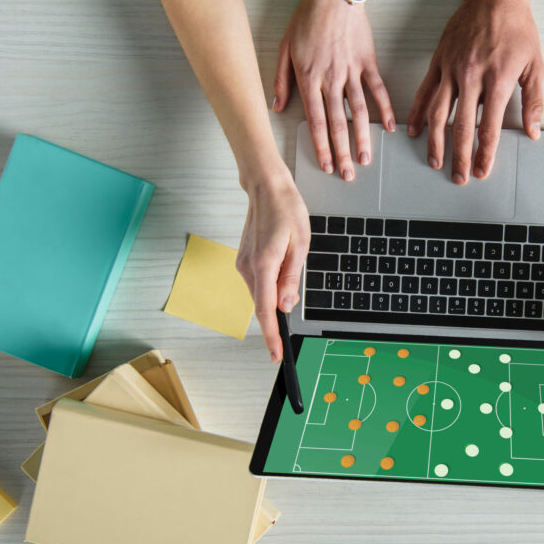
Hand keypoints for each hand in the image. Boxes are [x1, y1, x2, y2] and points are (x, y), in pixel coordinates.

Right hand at [236, 175, 310, 362]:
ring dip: (275, 295)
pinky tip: (282, 265)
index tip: (276, 354)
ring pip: (261, 294)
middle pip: (263, 304)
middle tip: (288, 324)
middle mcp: (247, 268)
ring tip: (290, 263)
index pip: (266, 310)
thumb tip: (287, 305)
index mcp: (263, 264)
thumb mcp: (301, 245)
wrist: (266, 188)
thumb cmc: (286, 211)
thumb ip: (292, 278)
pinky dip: (270, 285)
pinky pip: (259, 283)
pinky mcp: (244, 261)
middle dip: (276, 318)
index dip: (271, 335)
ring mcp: (243, 265)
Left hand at [273, 0, 394, 180]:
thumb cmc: (307, 18)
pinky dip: (384, 109)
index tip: (325, 164)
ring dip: (362, 138)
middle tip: (347, 174)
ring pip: (358, 111)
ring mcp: (351, 72)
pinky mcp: (367, 63)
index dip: (320, 145)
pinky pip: (377, 89)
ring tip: (365, 160)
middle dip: (342, 152)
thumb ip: (281, 79)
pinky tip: (388, 128)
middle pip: (338, 123)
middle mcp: (331, 79)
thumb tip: (276, 106)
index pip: (315, 120)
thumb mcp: (285, 47)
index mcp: (309, 78)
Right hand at [408, 0, 542, 184]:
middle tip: (459, 177)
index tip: (482, 171)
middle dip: (460, 157)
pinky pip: (424, 92)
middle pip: (462, 127)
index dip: (484, 154)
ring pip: (438, 113)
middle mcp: (471, 77)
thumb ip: (533, 101)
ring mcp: (451, 69)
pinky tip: (415, 130)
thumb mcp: (534, 64)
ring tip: (434, 161)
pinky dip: (418, 113)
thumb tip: (533, 131)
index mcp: (497, 80)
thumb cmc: (516, 28)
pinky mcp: (438, 61)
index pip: (488, 128)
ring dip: (435, 142)